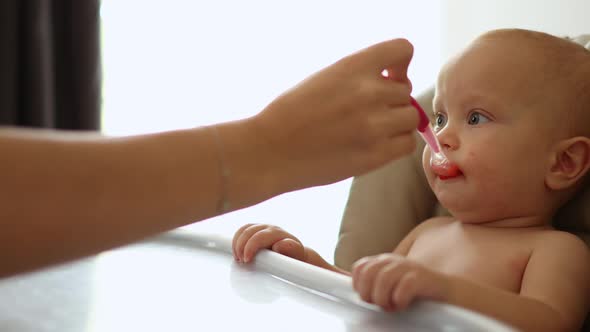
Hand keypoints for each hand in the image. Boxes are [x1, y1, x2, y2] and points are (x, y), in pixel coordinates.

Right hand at [232, 224, 305, 262]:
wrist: (296, 255)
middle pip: (249, 232)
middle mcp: (270, 228)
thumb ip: (289, 249)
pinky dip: (236, 241)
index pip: (260, 236)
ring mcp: (262, 228)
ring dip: (237, 244)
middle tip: (242, 261)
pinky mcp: (256, 230)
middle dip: (242, 247)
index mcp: (278, 233)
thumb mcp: (295, 255)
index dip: (250, 247)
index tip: (247, 260)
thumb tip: (278, 245)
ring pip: (244, 229)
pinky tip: (237, 252)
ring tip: (238, 258)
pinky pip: (242, 230)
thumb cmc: (295, 258)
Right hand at [249, 38, 418, 191]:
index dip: (399, 64)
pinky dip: (395, 144)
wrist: (269, 151)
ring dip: (396, 123)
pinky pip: (406, 144)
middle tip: (366, 113)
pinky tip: (374, 145)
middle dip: (390, 101)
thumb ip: (359, 75)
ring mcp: (374, 125)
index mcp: (352, 66)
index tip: (387, 76)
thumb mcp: (324, 77)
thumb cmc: (290, 114)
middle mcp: (368, 92)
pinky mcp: (375, 155)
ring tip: (371, 130)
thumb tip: (392, 82)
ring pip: (411, 118)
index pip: (402, 49)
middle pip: (405, 92)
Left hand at [351, 253, 449, 310]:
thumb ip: (371, 285)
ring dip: (384, 299)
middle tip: (382, 304)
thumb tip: (346, 293)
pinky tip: (404, 304)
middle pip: (368, 274)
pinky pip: (403, 288)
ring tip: (392, 306)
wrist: (447, 293)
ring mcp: (408, 267)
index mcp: (383, 261)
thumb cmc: (414, 292)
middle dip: (370, 294)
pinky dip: (399, 300)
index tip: (369, 298)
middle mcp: (393, 261)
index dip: (360, 286)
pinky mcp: (421, 278)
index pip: (359, 268)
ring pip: (383, 280)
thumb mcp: (389, 285)